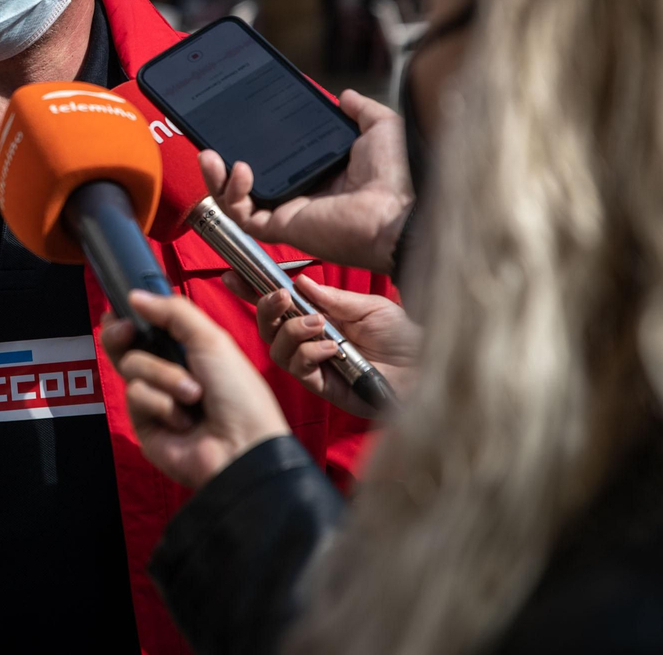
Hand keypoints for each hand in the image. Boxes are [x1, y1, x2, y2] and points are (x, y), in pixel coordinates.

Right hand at [100, 292, 288, 490]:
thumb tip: (135, 296)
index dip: (129, 316)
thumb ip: (174, 312)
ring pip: (132, 366)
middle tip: (127, 330)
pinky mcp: (144, 424)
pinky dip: (161, 404)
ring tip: (193, 395)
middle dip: (121, 334)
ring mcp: (154, 398)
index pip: (146, 326)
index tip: (124, 308)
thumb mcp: (211, 340)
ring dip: (164, 376)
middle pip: (123, 345)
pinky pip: (136, 396)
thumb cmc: (239, 394)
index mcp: (186, 350)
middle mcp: (166, 372)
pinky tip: (183, 420)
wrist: (243, 446)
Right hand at [200, 90, 413, 274]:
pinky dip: (232, 193)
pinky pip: (243, 215)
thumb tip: (344, 96)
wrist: (398, 212)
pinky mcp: (280, 227)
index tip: (237, 125)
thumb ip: (361, 110)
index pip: (274, 160)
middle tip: (210, 143)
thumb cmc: (396, 178)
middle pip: (247, 182)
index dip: (253, 144)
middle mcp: (298, 195)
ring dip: (216, 180)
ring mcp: (286, 212)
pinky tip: (237, 169)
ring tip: (209, 156)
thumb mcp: (379, 128)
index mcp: (318, 174)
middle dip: (222, 165)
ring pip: (235, 200)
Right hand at [229, 273, 420, 417]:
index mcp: (320, 318)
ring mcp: (316, 365)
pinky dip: (309, 354)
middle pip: (268, 329)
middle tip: (281, 297)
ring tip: (319, 323)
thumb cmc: (404, 337)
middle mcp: (312, 342)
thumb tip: (299, 282)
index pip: (279, 306)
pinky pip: (300, 370)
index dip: (253, 292)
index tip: (234, 275)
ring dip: (292, 331)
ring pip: (278, 350)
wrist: (429, 367)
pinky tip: (331, 348)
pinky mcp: (325, 387)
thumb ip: (332, 298)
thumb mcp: (368, 307)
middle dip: (266, 310)